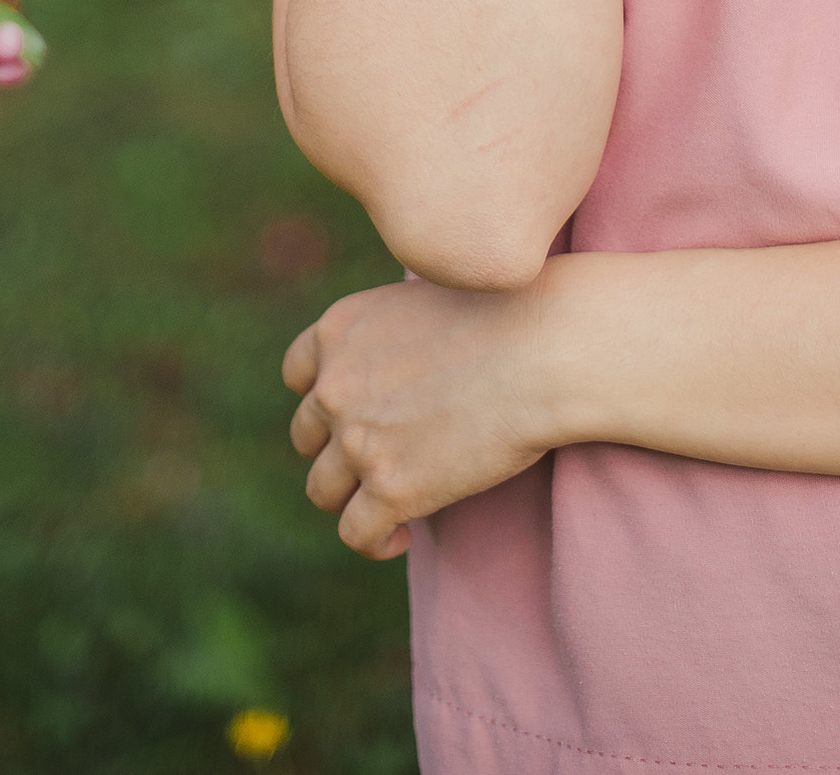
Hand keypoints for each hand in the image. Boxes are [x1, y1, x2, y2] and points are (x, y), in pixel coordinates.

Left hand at [283, 272, 561, 559]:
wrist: (542, 349)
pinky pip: (357, 534)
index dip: (322, 397)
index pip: (297, 373)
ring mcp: (358, 440)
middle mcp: (336, 384)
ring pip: (323, 490)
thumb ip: (389, 334)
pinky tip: (403, 535)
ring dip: (352, 497)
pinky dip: (376, 541)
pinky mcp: (391, 490)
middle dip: (336, 448)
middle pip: (307, 435)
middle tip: (380, 456)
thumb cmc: (505, 314)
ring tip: (391, 502)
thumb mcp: (423, 297)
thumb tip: (391, 369)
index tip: (351, 412)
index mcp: (340, 329)